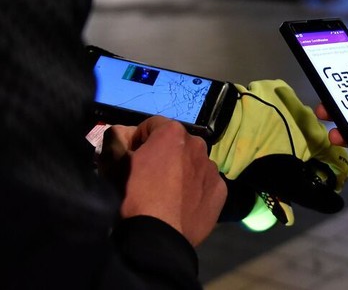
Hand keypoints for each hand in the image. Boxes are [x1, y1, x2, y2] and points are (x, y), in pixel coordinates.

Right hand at [100, 116, 226, 245]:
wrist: (158, 236)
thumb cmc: (133, 194)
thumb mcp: (114, 163)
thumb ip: (117, 140)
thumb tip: (123, 135)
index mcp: (172, 132)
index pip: (152, 125)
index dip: (139, 139)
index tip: (131, 156)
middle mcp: (198, 144)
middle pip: (177, 144)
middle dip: (164, 154)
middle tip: (150, 177)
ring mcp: (211, 167)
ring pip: (194, 164)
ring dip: (182, 171)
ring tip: (168, 195)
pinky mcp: (220, 190)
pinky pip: (206, 184)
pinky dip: (196, 190)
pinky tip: (183, 205)